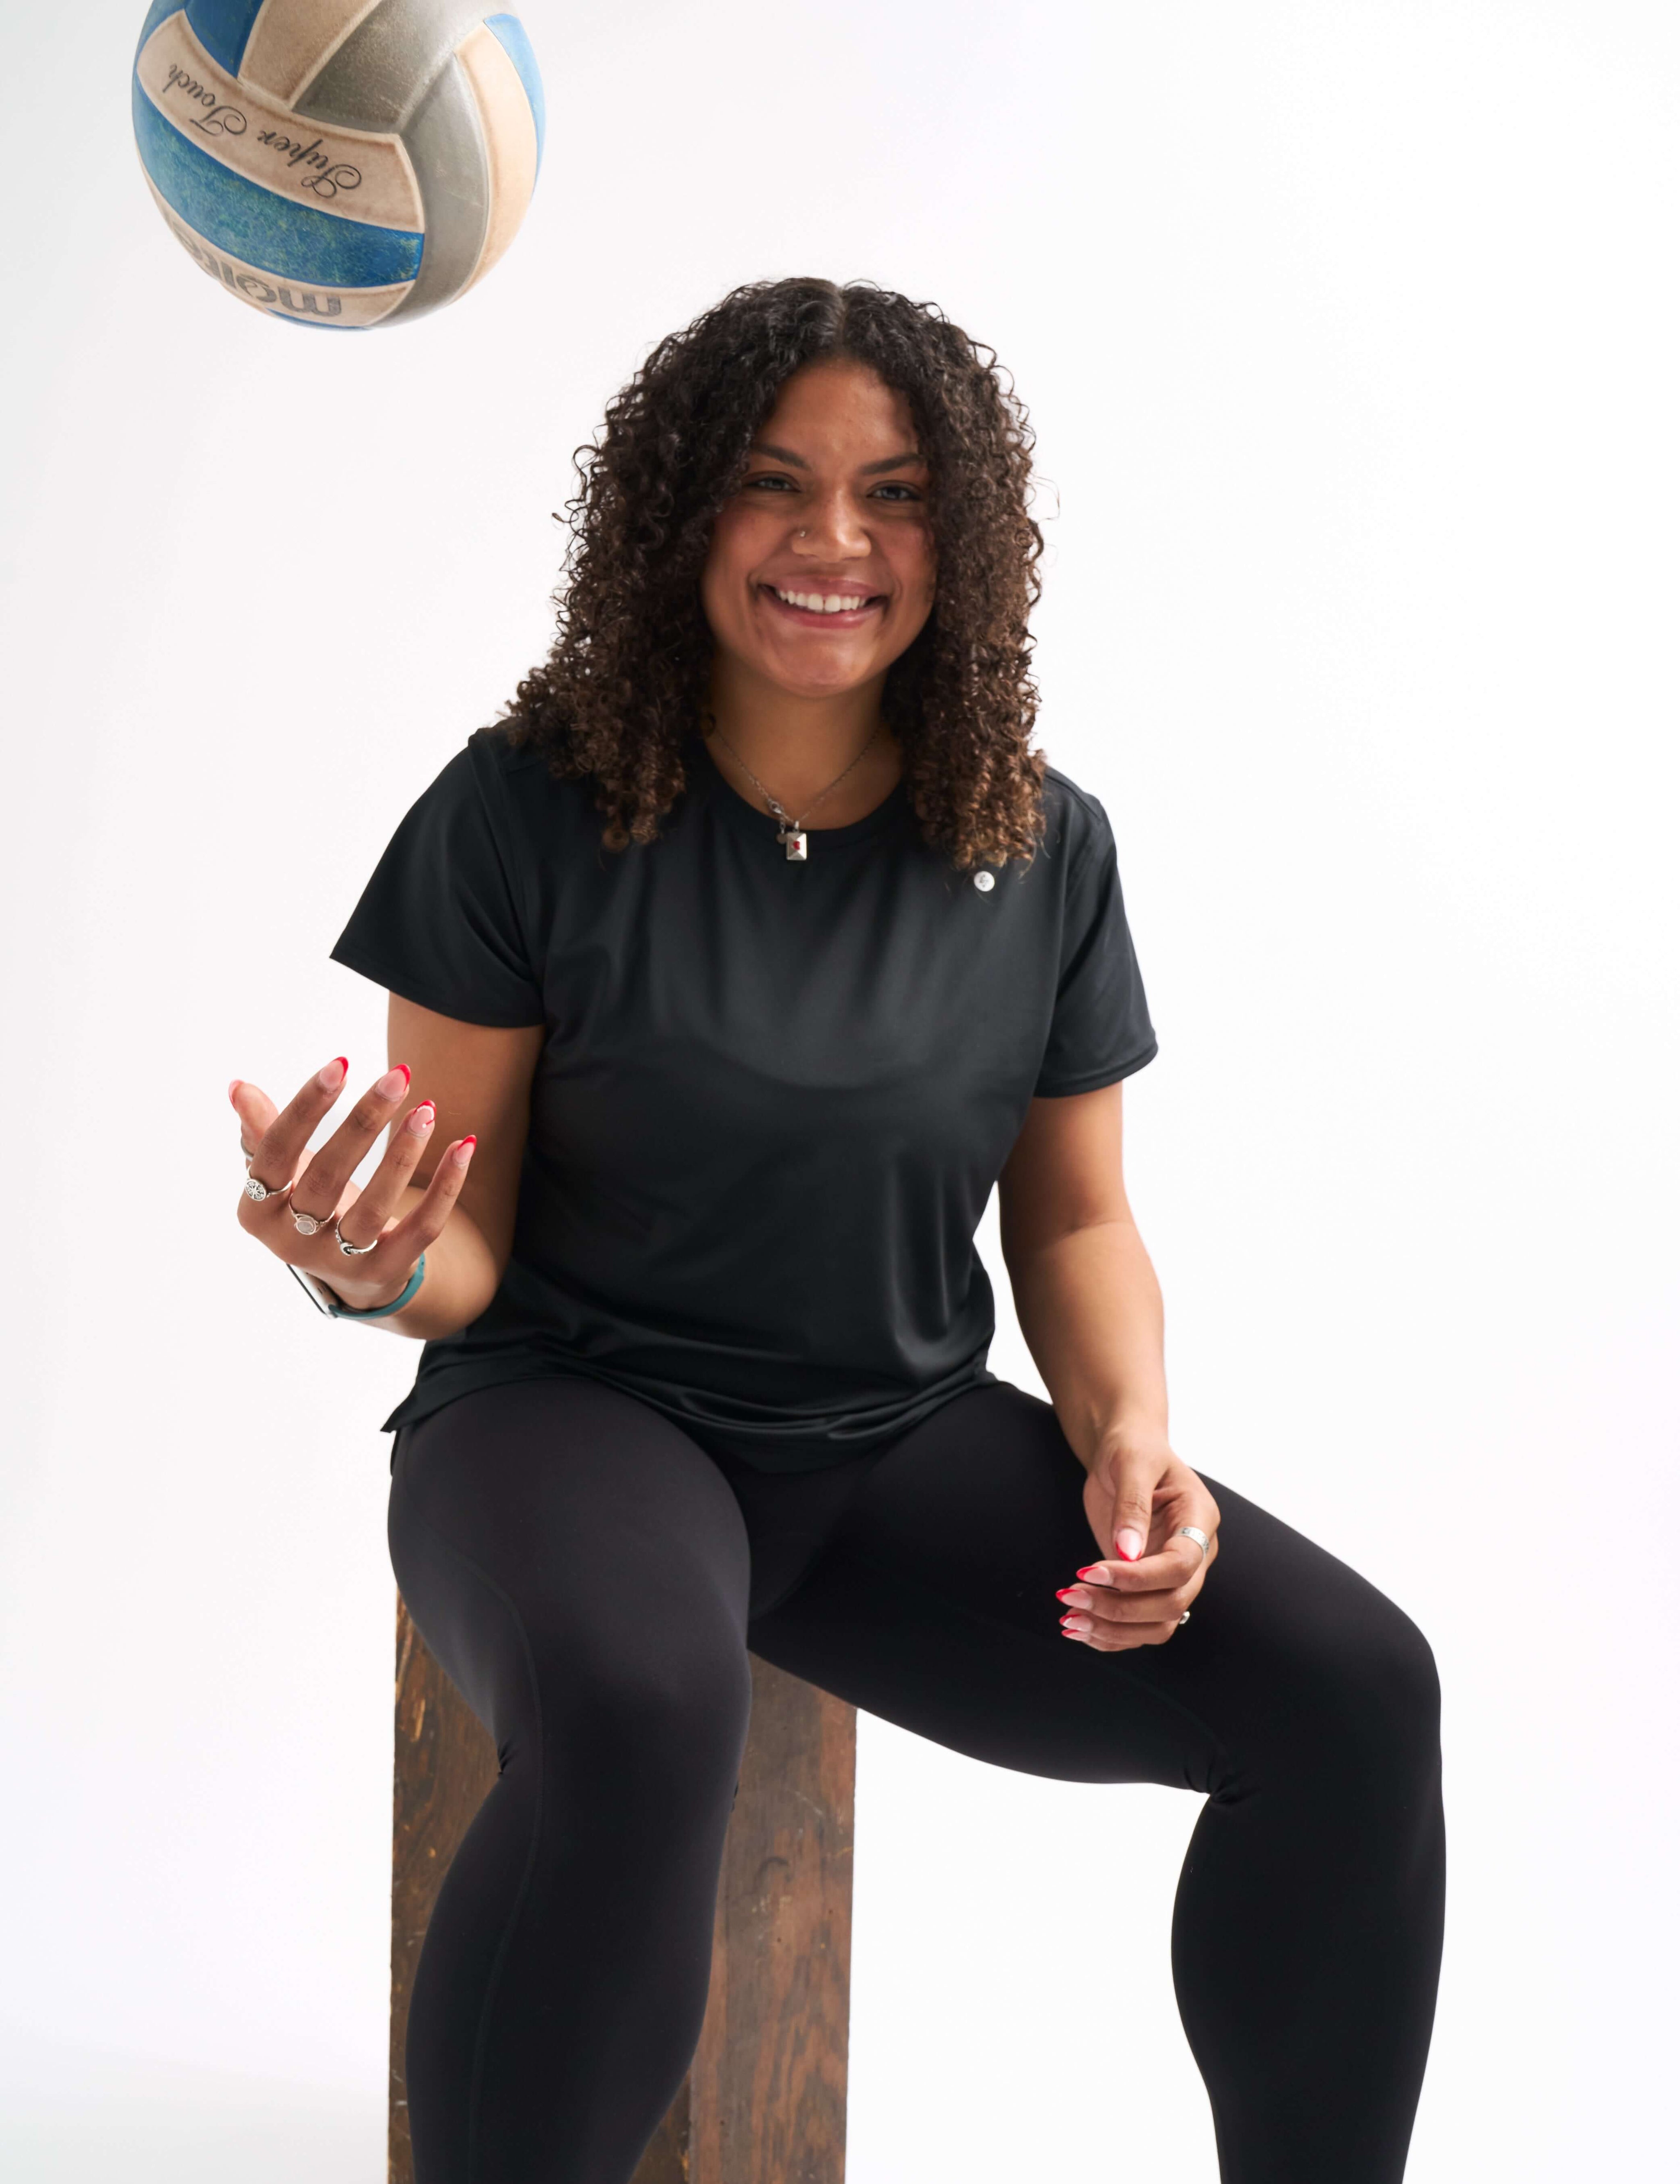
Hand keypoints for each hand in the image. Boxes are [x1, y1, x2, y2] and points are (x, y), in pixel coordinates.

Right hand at [230, 1054, 475, 1309]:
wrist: (348, 1273)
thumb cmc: (309, 1203)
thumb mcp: (283, 1172)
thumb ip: (263, 1131)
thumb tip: (239, 1087)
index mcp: (258, 1211)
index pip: (276, 1154)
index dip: (306, 1108)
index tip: (341, 1064)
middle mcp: (292, 1243)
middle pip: (327, 1177)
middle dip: (363, 1122)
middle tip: (397, 1076)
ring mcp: (340, 1262)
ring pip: (374, 1208)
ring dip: (403, 1154)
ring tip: (428, 1109)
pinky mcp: (387, 1270)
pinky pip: (423, 1228)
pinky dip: (446, 1187)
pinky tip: (464, 1145)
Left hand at [1056, 1435, 1219, 1651]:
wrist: (1124, 1451)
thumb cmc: (1132, 1449)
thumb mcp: (1131, 1464)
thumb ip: (1133, 1506)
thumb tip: (1128, 1552)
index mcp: (1199, 1519)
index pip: (1180, 1566)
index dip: (1137, 1578)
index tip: (1090, 1570)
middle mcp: (1195, 1553)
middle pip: (1171, 1603)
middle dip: (1119, 1608)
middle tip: (1070, 1597)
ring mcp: (1174, 1574)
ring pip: (1158, 1624)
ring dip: (1113, 1629)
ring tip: (1069, 1619)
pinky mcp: (1149, 1585)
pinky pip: (1140, 1624)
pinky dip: (1110, 1634)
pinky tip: (1078, 1628)